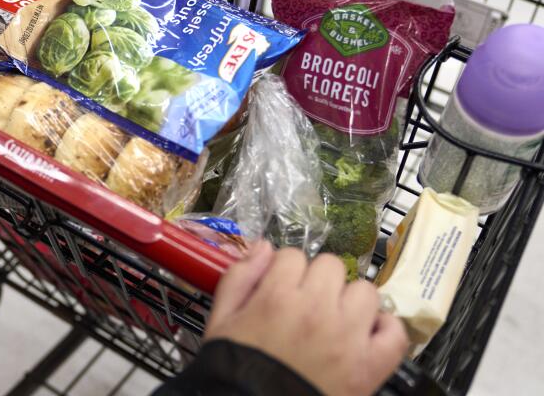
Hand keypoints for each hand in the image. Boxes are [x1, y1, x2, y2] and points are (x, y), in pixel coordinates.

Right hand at [205, 244, 407, 395]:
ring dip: (350, 300)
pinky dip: (384, 330)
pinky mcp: (369, 366)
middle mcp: (316, 310)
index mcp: (277, 297)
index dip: (284, 270)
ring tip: (335, 320)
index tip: (281, 286)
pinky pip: (394, 332)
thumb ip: (239, 277)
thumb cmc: (237, 368)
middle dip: (317, 279)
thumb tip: (263, 247)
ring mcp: (347, 338)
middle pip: (330, 265)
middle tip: (307, 302)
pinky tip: (365, 335)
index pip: (292, 255)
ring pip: (365, 291)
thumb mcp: (221, 320)